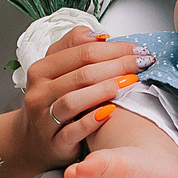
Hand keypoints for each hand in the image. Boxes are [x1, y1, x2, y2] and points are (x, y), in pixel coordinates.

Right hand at [19, 28, 140, 168]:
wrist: (35, 141)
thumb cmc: (53, 101)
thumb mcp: (57, 69)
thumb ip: (75, 46)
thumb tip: (100, 35)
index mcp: (41, 70)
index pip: (81, 52)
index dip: (113, 49)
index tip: (137, 50)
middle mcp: (39, 92)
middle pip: (81, 74)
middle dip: (117, 65)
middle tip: (141, 64)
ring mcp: (44, 119)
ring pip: (74, 100)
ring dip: (105, 89)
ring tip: (129, 82)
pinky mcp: (54, 142)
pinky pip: (73, 130)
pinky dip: (92, 121)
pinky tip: (110, 112)